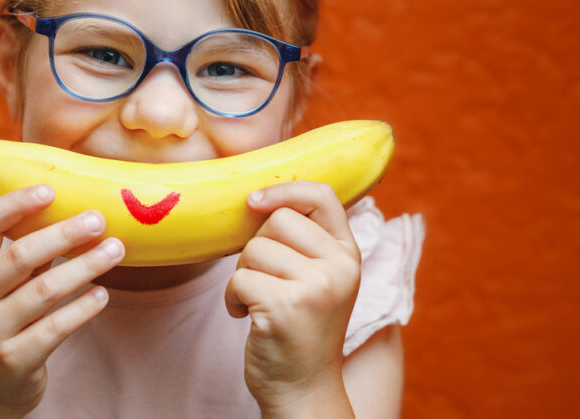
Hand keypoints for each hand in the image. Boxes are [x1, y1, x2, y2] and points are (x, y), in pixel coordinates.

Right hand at [0, 184, 124, 415]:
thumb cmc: (2, 316)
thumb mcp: (2, 284)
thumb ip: (27, 253)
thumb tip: (77, 212)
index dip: (15, 204)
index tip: (50, 189)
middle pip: (19, 256)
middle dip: (63, 234)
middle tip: (98, 219)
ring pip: (43, 291)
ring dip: (84, 267)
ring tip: (115, 251)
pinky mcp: (14, 360)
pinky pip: (55, 328)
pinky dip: (83, 308)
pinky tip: (103, 294)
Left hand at [224, 182, 360, 417]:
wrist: (302, 390)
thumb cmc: (300, 329)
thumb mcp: (317, 279)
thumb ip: (304, 241)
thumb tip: (258, 197)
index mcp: (348, 255)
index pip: (322, 196)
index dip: (284, 190)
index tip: (254, 201)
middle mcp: (339, 268)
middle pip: (276, 220)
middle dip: (256, 247)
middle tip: (264, 280)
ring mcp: (316, 288)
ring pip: (253, 250)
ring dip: (242, 276)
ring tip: (258, 303)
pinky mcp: (286, 307)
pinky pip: (238, 278)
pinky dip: (232, 299)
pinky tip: (246, 317)